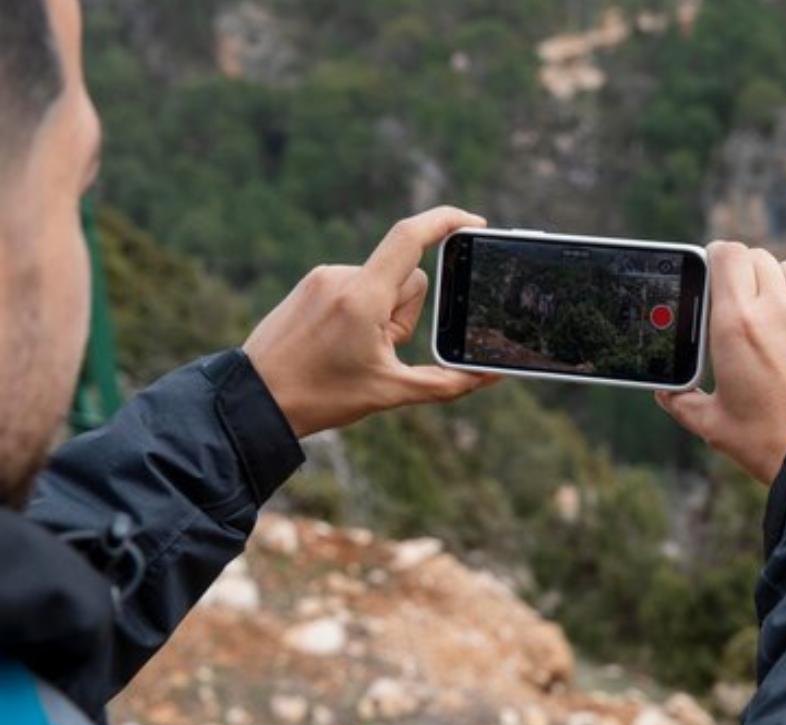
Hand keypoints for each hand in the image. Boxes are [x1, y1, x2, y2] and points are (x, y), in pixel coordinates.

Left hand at [244, 206, 498, 437]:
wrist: (254, 401)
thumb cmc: (321, 397)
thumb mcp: (391, 392)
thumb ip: (447, 382)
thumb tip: (490, 377)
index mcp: (363, 297)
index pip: (411, 237)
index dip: (447, 221)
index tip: (475, 223)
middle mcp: (342, 276)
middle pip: (406, 277)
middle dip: (406, 312)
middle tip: (377, 351)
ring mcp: (323, 277)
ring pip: (381, 284)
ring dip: (382, 313)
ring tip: (352, 350)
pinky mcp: (311, 284)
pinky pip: (355, 286)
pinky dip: (361, 309)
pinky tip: (338, 341)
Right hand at [656, 242, 785, 484]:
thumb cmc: (770, 444)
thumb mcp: (714, 426)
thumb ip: (683, 403)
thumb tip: (665, 393)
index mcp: (736, 325)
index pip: (727, 254)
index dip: (716, 255)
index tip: (710, 268)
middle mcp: (777, 310)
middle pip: (758, 258)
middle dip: (742, 271)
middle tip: (735, 297)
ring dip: (775, 282)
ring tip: (768, 312)